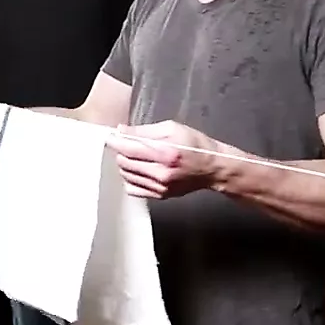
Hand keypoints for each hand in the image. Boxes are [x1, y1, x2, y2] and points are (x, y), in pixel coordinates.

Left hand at [104, 121, 219, 198]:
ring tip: (133, 156)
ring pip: (126, 176)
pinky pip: (133, 189)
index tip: (111, 137)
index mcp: (165, 153)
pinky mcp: (161, 195)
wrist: (213, 167)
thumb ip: (144, 130)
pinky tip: (137, 170)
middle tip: (125, 144)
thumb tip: (122, 131)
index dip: (115, 142)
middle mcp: (162, 172)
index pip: (129, 148)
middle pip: (125, 163)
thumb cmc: (195, 145)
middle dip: (120, 151)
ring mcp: (161, 186)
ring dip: (124, 164)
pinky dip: (130, 178)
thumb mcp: (172, 128)